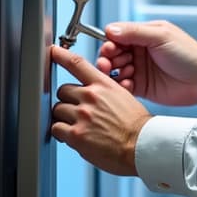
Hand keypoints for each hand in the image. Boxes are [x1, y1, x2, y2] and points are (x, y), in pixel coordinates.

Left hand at [50, 45, 150, 175]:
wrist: (142, 145)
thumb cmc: (136, 125)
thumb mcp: (123, 97)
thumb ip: (103, 92)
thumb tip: (88, 92)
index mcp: (103, 85)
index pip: (77, 64)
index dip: (62, 55)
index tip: (54, 51)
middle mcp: (90, 97)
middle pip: (62, 90)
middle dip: (67, 100)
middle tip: (76, 111)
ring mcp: (82, 115)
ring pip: (57, 110)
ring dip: (63, 117)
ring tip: (77, 125)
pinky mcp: (76, 134)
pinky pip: (56, 128)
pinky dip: (61, 133)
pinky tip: (72, 136)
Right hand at [96, 20, 196, 109]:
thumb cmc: (190, 54)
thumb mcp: (161, 37)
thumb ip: (135, 32)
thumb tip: (111, 28)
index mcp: (143, 35)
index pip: (117, 36)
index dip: (109, 43)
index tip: (108, 49)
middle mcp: (139, 51)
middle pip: (113, 54)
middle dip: (108, 59)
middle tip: (107, 64)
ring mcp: (140, 69)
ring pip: (116, 71)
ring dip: (113, 73)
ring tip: (119, 75)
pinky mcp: (142, 87)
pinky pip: (124, 86)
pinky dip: (121, 86)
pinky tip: (128, 86)